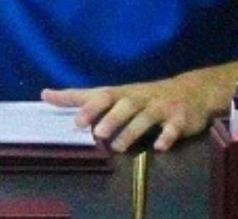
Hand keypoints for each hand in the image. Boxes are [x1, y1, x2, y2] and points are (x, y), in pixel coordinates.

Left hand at [41, 76, 215, 151]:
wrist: (192, 91)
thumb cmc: (143, 96)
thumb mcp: (114, 94)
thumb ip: (81, 97)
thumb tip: (45, 94)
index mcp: (123, 94)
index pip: (103, 96)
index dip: (90, 107)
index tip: (76, 121)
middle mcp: (141, 98)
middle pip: (125, 104)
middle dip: (111, 117)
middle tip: (97, 133)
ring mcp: (161, 108)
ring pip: (146, 117)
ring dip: (132, 131)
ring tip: (119, 147)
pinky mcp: (180, 119)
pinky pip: (173, 128)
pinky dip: (166, 137)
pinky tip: (159, 147)